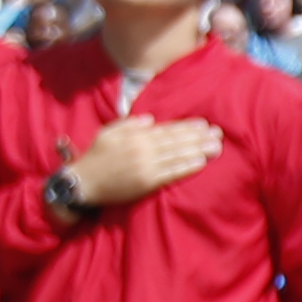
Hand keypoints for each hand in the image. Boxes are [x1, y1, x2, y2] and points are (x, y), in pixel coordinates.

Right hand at [64, 114, 221, 206]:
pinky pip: (171, 173)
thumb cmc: (95, 157)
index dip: (186, 127)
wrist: (83, 182)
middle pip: (176, 141)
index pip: (167, 129)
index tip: (204, 124)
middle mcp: (142, 148)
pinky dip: (187, 167)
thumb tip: (151, 119)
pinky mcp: (146, 182)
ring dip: (199, 150)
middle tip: (218, 134)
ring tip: (216, 147)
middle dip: (199, 137)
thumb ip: (130, 124)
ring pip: (177, 155)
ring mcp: (145, 165)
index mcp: (134, 135)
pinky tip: (201, 162)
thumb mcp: (108, 133)